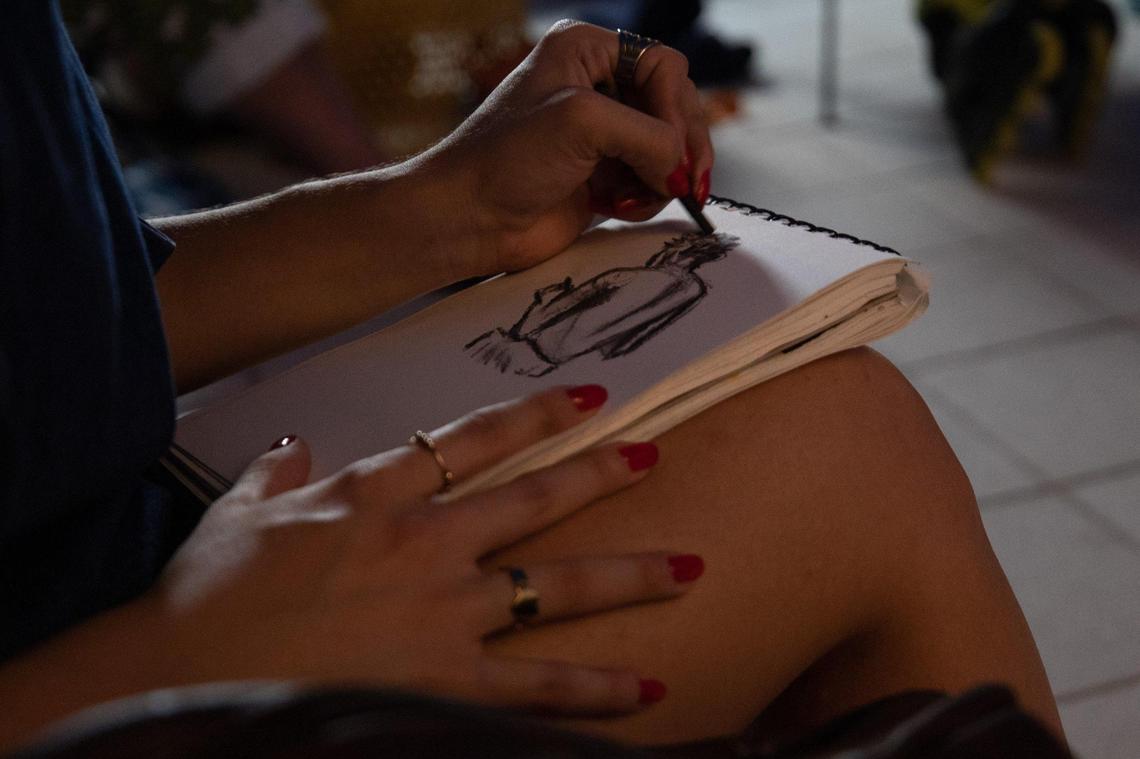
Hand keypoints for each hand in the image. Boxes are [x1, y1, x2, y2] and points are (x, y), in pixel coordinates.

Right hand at [150, 386, 700, 713]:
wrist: (184, 674)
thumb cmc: (207, 596)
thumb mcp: (237, 515)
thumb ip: (276, 474)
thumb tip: (293, 447)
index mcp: (376, 494)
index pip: (471, 439)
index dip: (534, 414)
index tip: (587, 395)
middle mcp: (425, 541)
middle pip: (532, 498)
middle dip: (598, 473)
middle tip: (653, 454)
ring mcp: (442, 609)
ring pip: (557, 582)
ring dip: (628, 573)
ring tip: (689, 566)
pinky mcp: (446, 677)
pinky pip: (534, 682)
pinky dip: (591, 689)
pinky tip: (643, 689)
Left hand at [422, 20, 713, 276]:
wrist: (467, 219)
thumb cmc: (505, 158)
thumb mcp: (582, 122)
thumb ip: (650, 137)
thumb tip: (682, 172)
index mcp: (586, 51)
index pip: (664, 66)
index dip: (675, 109)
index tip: (669, 150)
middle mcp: (596, 86)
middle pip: (674, 108)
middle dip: (680, 148)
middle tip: (685, 184)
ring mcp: (601, 135)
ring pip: (668, 151)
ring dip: (661, 179)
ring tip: (632, 199)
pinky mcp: (602, 178)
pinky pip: (650, 184)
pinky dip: (645, 199)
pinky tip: (617, 208)